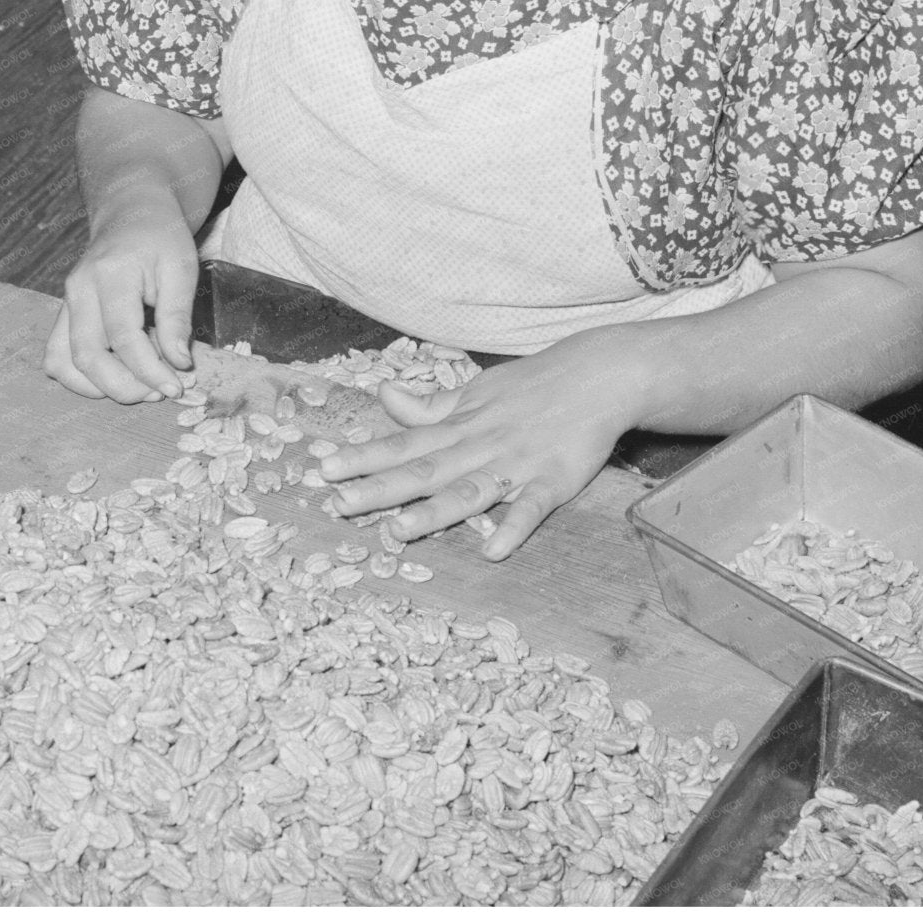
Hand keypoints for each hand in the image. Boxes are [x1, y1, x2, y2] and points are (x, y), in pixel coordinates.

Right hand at [43, 208, 199, 403]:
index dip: (150, 370)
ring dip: (99, 388)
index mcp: (110, 274)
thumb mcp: (182, 270)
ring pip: (62, 363)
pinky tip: (114, 378)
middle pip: (88, 356)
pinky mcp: (62, 314)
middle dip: (125, 387)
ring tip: (139, 388)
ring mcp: (65, 303)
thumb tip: (178, 364)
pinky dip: (80, 379)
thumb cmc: (161, 239)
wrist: (131, 214)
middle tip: (160, 392)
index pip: (124, 337)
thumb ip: (178, 317)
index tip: (177, 386)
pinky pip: (57, 357)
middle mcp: (79, 290)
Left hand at [316, 335, 641, 558]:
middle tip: (336, 505)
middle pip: (423, 471)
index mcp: (458, 427)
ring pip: (468, 491)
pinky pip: (532, 506)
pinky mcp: (554, 480)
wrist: (598, 373)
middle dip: (379, 489)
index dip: (363, 458)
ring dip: (432, 512)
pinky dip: (514, 526)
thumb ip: (429, 407)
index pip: (403, 445)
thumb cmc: (531, 387)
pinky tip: (493, 550)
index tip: (324, 470)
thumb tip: (383, 396)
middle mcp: (479, 446)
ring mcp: (516, 464)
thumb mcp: (474, 392)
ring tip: (396, 531)